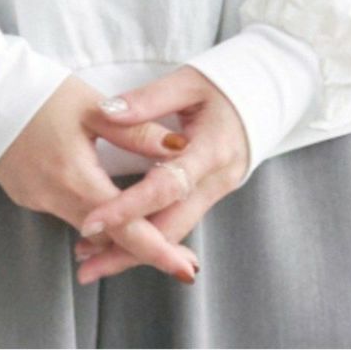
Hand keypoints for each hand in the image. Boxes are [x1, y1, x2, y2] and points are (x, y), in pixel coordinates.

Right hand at [0, 74, 200, 282]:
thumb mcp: (94, 107)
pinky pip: (66, 212)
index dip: (158, 250)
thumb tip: (179, 149)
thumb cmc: (40, 92)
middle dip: (145, 247)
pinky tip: (106, 210)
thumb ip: (137, 132)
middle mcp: (53, 197)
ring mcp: (36, 200)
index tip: (186, 269)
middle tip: (181, 257)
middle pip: (107, 236)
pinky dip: (90, 216)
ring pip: (86, 227)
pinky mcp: (26, 195)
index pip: (124, 227)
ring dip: (117, 233)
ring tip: (151, 234)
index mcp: (75, 176)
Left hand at [70, 65, 248, 283]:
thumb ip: (148, 99)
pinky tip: (120, 243)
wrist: (263, 96)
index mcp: (212, 150)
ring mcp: (216, 191)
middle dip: (128, 251)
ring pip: (174, 231)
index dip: (129, 208)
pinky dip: (150, 237)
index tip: (92, 223)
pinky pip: (178, 222)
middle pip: (171, 227)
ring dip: (135, 251)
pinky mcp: (209, 194)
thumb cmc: (223, 84)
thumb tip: (108, 111)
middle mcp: (217, 180)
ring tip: (92, 263)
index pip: (166, 188)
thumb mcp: (187, 82)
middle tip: (86, 267)